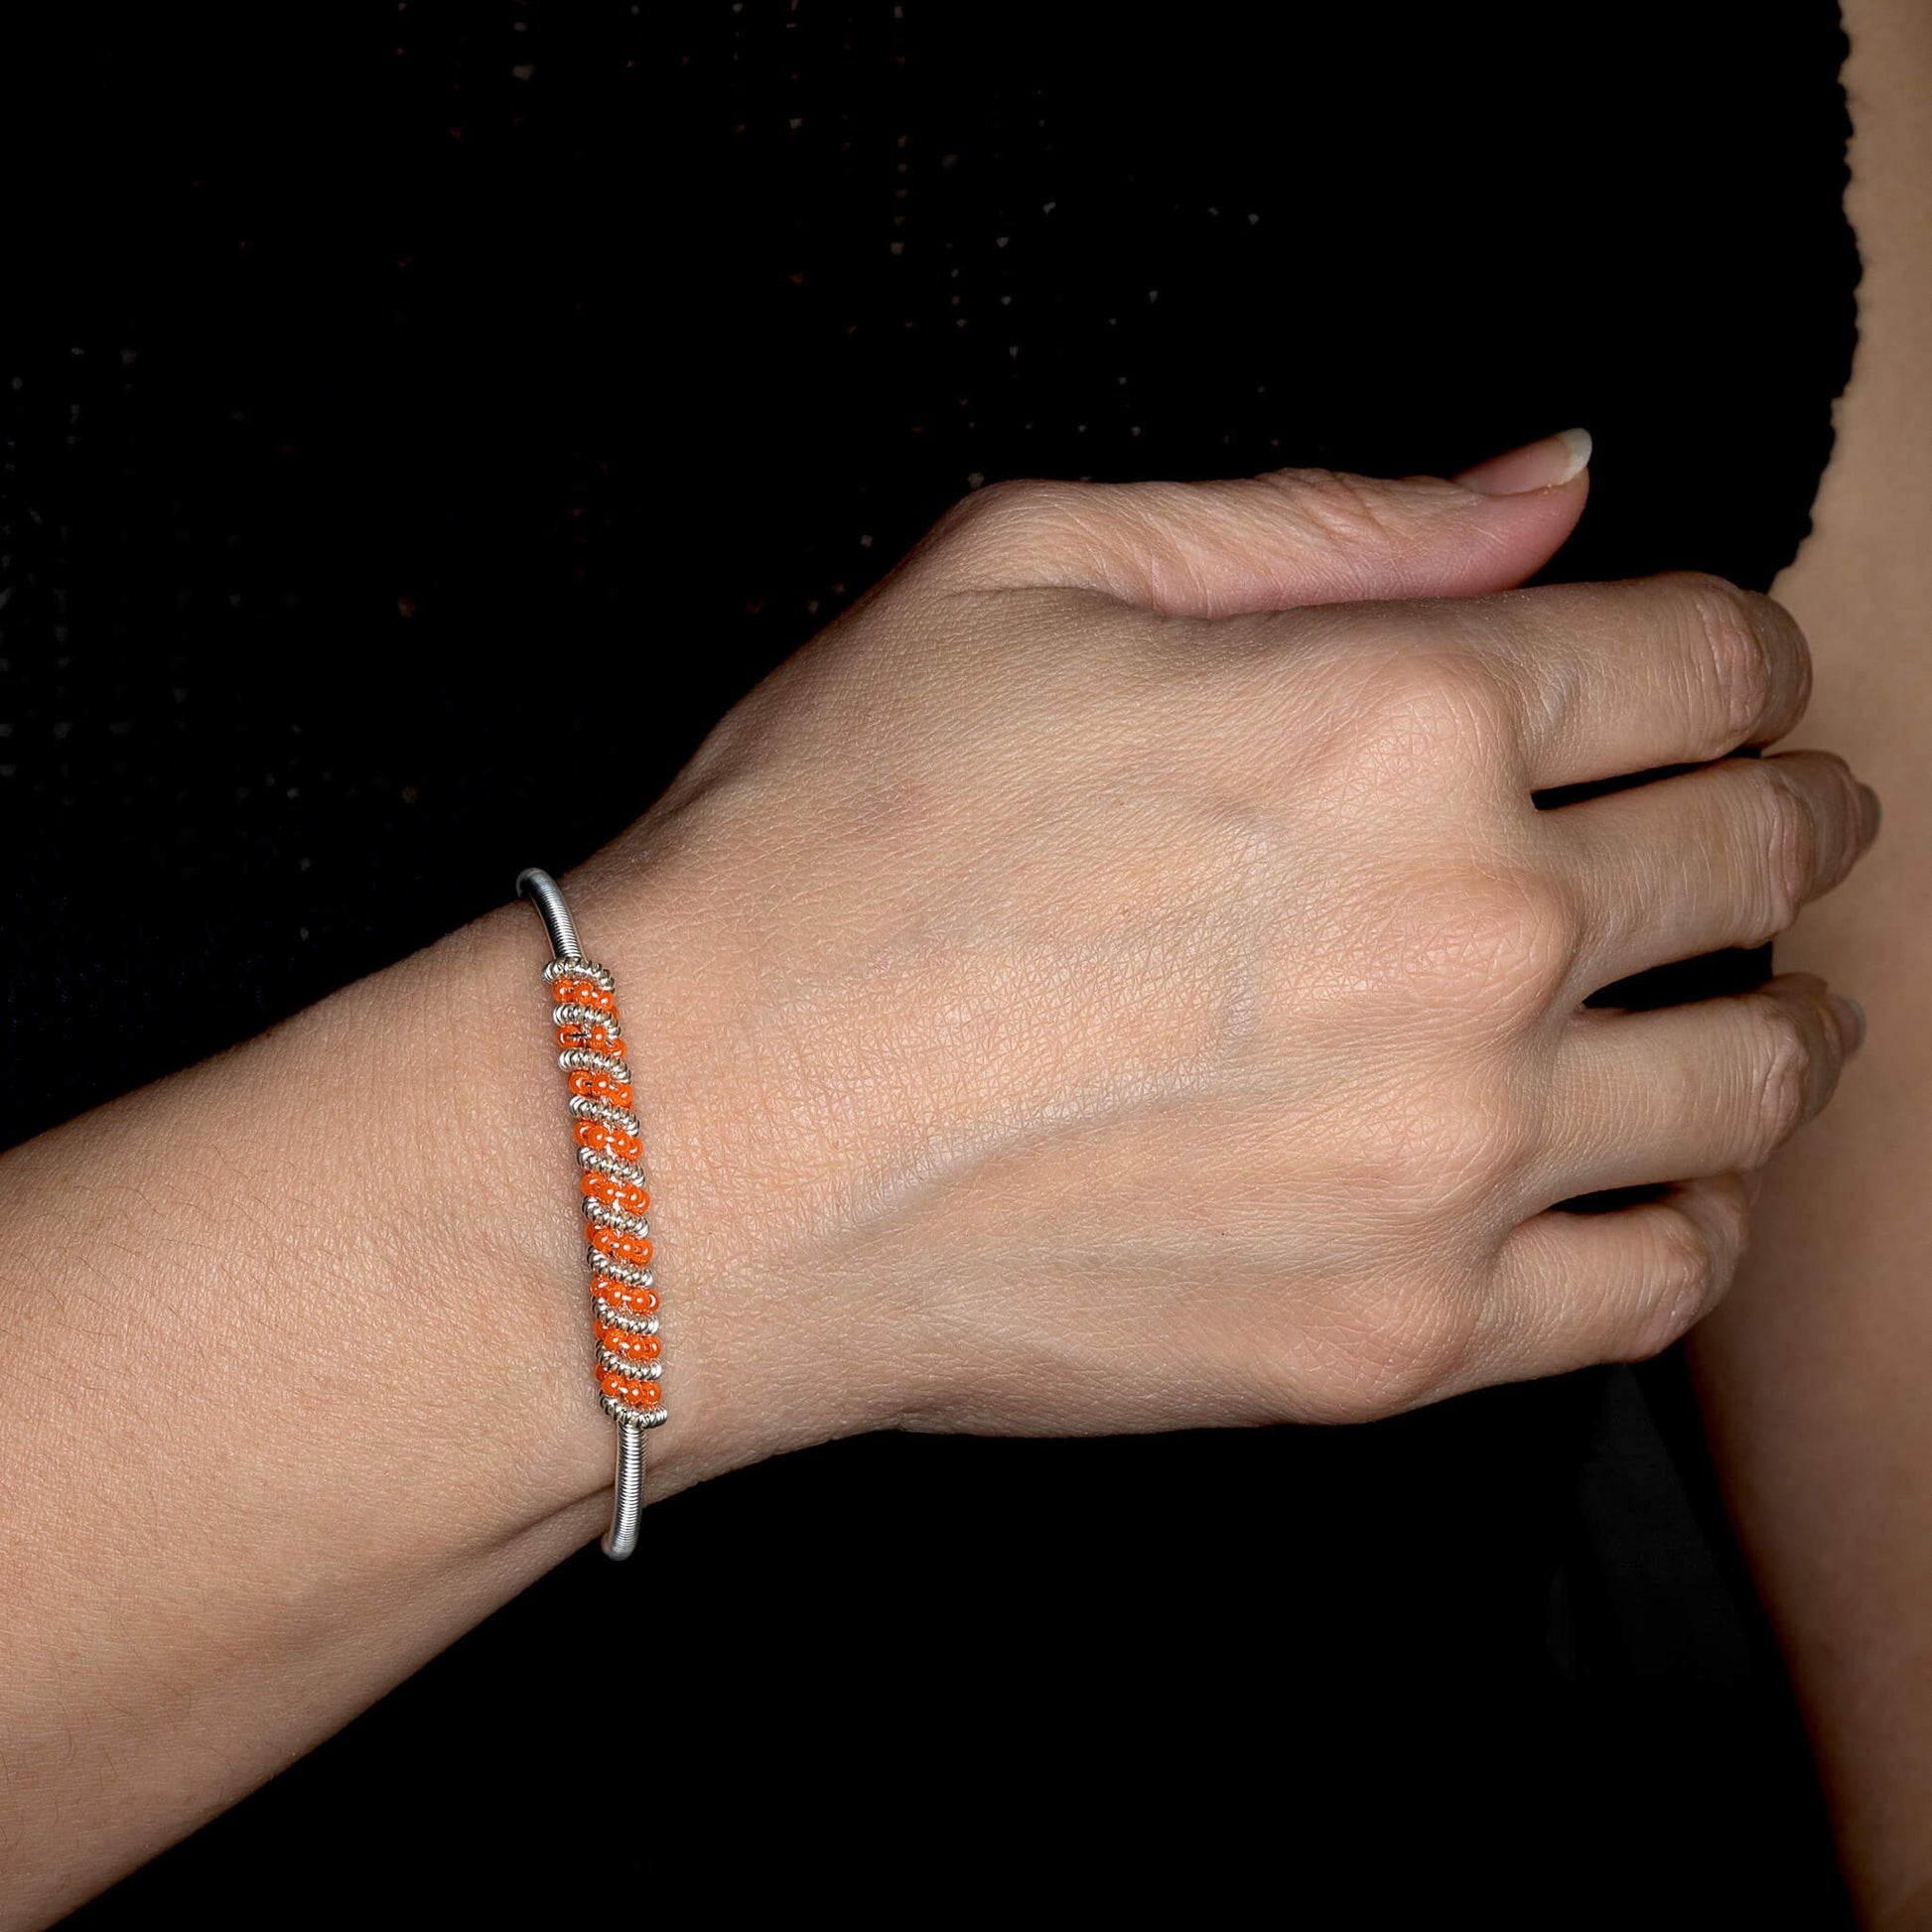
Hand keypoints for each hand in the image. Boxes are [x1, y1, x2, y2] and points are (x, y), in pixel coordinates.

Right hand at [572, 448, 1877, 1476]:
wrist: (681, 1145)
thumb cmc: (822, 844)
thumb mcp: (1028, 570)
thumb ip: (1330, 517)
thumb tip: (1555, 477)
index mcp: (1397, 712)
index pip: (1705, 654)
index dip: (1732, 653)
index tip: (1707, 682)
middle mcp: (1469, 931)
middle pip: (1764, 852)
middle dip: (1779, 811)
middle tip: (1755, 821)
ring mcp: (1447, 1156)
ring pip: (1757, 1073)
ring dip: (1770, 1015)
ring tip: (1727, 1004)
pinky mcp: (1397, 1337)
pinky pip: (1664, 1279)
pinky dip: (1695, 1213)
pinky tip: (1648, 1173)